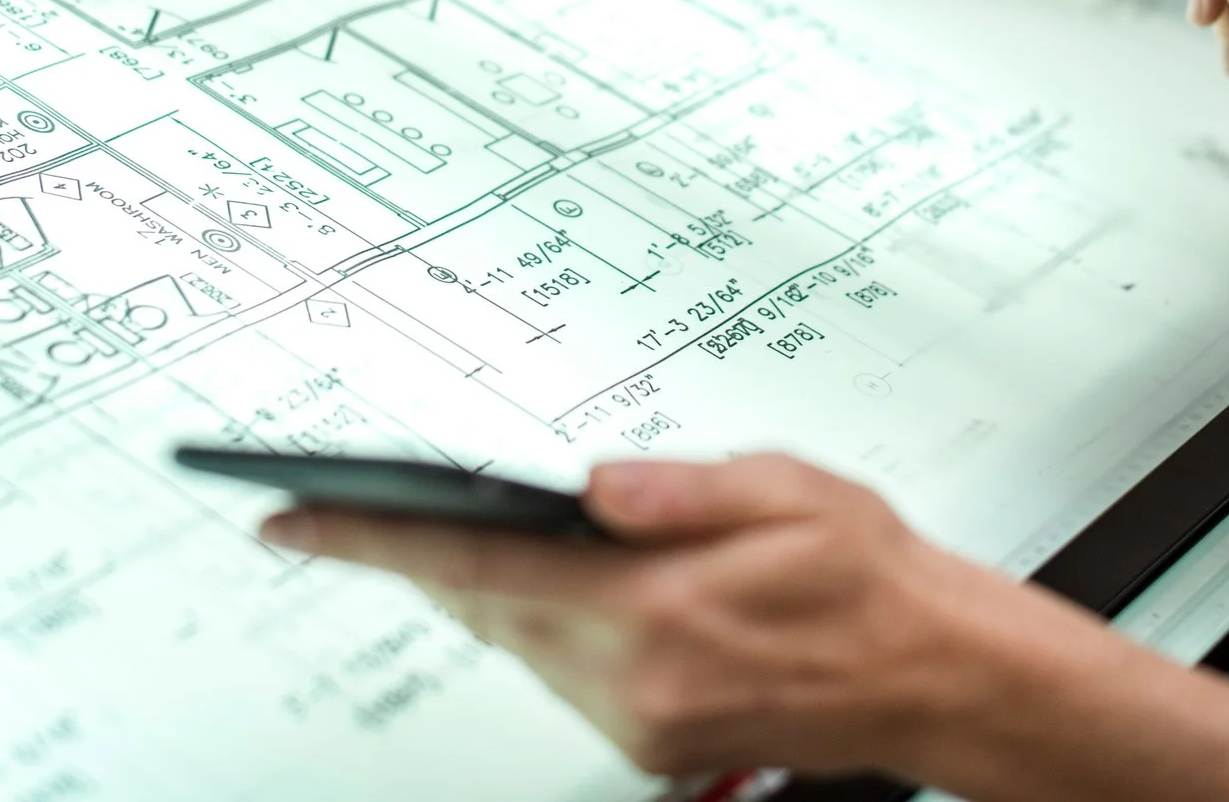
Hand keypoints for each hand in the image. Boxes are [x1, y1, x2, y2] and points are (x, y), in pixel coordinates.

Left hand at [257, 454, 1026, 778]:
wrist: (936, 674)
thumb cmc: (870, 576)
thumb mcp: (791, 493)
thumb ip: (683, 489)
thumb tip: (592, 484)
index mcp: (658, 615)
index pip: (480, 572)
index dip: (373, 544)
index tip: (292, 522)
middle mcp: (636, 685)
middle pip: (487, 611)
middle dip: (429, 556)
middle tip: (358, 506)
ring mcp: (640, 725)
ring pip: (521, 643)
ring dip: (498, 590)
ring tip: (473, 528)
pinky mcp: (649, 744)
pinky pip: (563, 672)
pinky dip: (546, 623)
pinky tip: (567, 582)